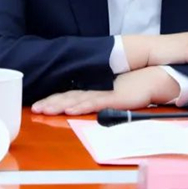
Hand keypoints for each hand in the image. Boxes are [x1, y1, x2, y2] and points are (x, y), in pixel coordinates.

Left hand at [30, 67, 179, 115]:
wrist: (152, 79)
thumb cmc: (133, 89)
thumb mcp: (111, 97)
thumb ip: (98, 101)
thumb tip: (82, 107)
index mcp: (93, 91)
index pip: (68, 96)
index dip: (53, 100)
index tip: (38, 106)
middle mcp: (95, 91)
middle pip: (68, 97)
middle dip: (50, 103)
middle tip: (35, 108)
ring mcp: (103, 93)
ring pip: (77, 100)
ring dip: (60, 105)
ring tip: (45, 109)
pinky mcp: (113, 97)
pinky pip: (94, 102)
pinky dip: (81, 106)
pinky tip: (70, 109)